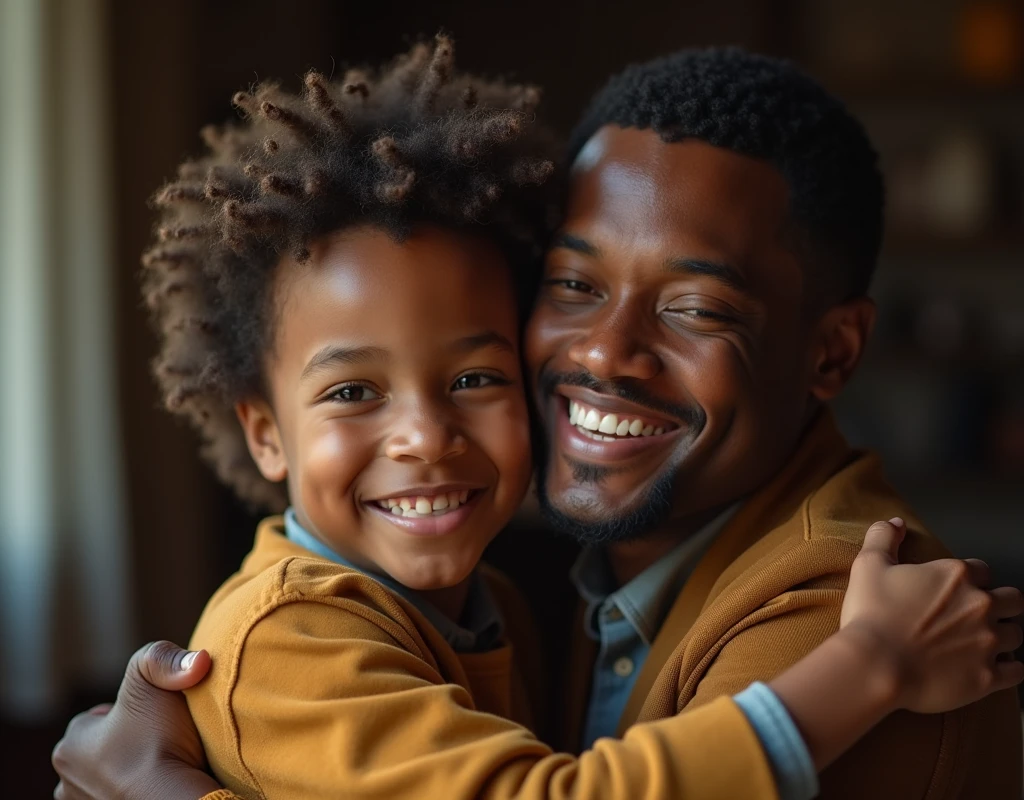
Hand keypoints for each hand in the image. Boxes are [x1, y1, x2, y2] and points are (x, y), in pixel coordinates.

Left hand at [52, 641, 220, 799]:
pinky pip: (124, 797)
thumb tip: (195, 660)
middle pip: (107, 750)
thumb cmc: (159, 742)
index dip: (136, 712)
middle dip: (131, 743)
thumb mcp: (152, 678)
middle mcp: (68, 782)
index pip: (102, 719)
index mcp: (69, 746)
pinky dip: (139, 790)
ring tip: (165, 763)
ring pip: (115, 777)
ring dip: (135, 769)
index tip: (158, 717)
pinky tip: (161, 783)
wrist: (173, 799)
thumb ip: (162, 655)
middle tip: (164, 739)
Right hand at [840, 518, 1023, 713]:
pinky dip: (1008, 669)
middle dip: (1001, 604)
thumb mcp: (869, 565)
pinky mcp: (988, 677)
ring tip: (985, 642)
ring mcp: (988, 643)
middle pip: (1013, 600)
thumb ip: (884, 537)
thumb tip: (895, 522)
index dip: (969, 578)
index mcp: (956, 576)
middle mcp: (980, 605)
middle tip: (978, 614)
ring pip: (1017, 634)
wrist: (875, 665)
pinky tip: (993, 668)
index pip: (981, 570)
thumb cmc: (871, 614)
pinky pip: (1017, 672)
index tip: (955, 590)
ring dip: (1004, 636)